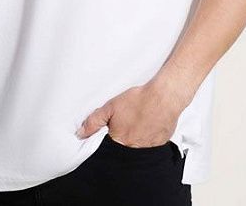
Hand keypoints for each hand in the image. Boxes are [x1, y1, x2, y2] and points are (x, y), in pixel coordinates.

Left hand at [75, 77, 189, 147]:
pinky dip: (147, 137)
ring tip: (138, 122)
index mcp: (119, 141)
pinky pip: (150, 145)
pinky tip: (148, 124)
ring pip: (137, 147)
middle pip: (122, 148)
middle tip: (127, 123)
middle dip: (122, 136)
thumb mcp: (111, 107)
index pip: (108, 148)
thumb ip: (94, 121)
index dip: (108, 138)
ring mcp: (148, 147)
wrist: (164, 97)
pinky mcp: (160, 143)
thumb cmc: (139, 100)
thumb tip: (81, 134)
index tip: (111, 130)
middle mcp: (133, 148)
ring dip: (135, 137)